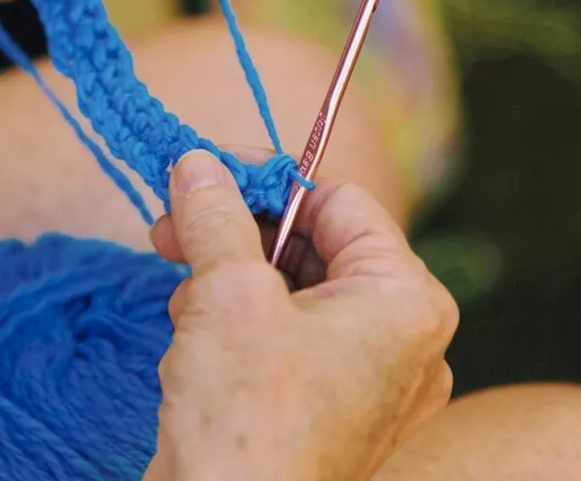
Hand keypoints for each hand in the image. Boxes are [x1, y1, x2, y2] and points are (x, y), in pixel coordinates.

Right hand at [143, 149, 457, 480]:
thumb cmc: (246, 417)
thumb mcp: (224, 292)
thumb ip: (215, 214)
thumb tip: (197, 163)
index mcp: (406, 301)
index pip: (341, 202)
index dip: (267, 180)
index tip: (205, 171)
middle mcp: (403, 341)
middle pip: (317, 248)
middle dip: (239, 234)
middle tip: (174, 223)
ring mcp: (371, 384)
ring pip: (297, 295)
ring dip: (231, 282)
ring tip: (183, 300)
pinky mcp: (332, 413)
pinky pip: (291, 342)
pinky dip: (241, 328)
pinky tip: (195, 340)